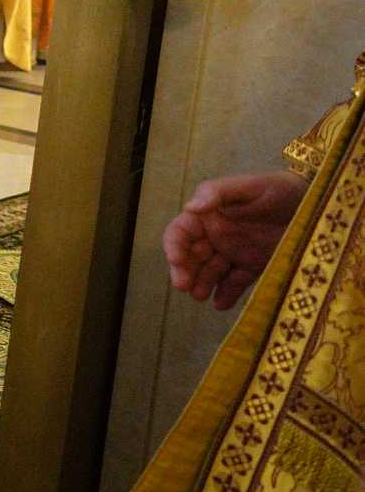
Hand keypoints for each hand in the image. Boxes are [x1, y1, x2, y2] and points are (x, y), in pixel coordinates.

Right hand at [163, 171, 310, 310]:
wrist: (317, 204)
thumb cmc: (280, 189)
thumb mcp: (250, 186)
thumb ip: (217, 193)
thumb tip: (189, 207)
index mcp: (209, 215)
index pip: (181, 232)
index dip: (174, 246)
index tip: (177, 260)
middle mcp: (217, 235)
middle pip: (192, 256)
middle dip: (185, 272)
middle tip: (185, 287)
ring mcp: (235, 252)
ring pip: (210, 272)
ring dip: (202, 284)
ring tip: (201, 297)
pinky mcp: (253, 266)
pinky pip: (235, 282)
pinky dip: (227, 295)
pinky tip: (221, 304)